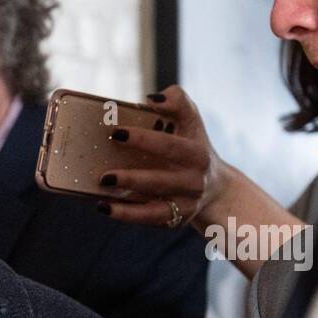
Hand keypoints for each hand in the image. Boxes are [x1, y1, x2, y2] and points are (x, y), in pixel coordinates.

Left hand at [98, 84, 228, 231]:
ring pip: (154, 206)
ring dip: (126, 201)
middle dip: (132, 178)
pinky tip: (104, 207)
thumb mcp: (192, 121)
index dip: (144, 139)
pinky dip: (126, 215)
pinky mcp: (175, 219)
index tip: (116, 133)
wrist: (216, 188)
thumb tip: (152, 99)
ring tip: (102, 190)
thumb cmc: (193, 145)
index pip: (170, 146)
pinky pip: (149, 219)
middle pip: (160, 180)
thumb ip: (177, 102)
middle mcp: (193, 180)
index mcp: (196, 154)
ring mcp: (185, 203)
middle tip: (104, 174)